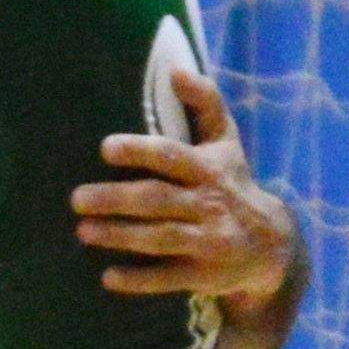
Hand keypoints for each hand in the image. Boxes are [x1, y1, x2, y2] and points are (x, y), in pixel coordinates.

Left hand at [76, 61, 296, 307]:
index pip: (172, 157)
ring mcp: (207, 241)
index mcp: (209, 169)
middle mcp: (209, 204)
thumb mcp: (226, 142)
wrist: (271, 244)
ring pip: (159, 238)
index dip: (140, 151)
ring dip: (120, 236)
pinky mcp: (203, 274)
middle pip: (157, 199)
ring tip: (83, 231)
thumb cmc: (233, 183)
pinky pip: (168, 278)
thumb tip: (176, 69)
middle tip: (77, 198)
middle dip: (116, 199)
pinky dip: (139, 280)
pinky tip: (109, 278)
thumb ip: (204, 104)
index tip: (106, 148)